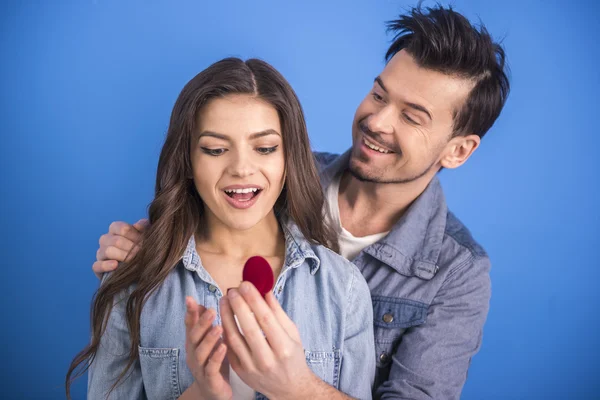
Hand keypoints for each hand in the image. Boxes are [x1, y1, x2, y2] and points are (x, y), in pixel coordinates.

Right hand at [92, 218, 147, 277]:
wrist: (139, 268)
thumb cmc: (141, 248)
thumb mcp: (145, 235)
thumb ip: (144, 226)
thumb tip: (138, 225)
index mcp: (115, 229)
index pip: (122, 228)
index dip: (134, 235)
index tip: (143, 242)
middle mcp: (105, 239)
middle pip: (116, 240)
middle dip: (131, 247)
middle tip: (141, 253)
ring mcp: (100, 253)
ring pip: (107, 251)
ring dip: (123, 256)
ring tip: (133, 259)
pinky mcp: (97, 268)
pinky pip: (97, 265)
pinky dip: (106, 265)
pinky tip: (115, 265)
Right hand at [185, 297, 231, 399]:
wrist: (213, 393)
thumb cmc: (214, 363)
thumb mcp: (210, 342)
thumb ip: (206, 325)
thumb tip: (203, 303)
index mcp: (194, 343)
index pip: (189, 325)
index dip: (189, 312)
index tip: (189, 298)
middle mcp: (193, 354)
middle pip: (194, 337)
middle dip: (201, 323)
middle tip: (212, 310)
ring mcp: (200, 367)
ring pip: (201, 352)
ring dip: (209, 339)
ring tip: (219, 327)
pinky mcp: (209, 380)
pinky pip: (211, 368)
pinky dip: (216, 357)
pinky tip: (224, 347)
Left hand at [220, 282, 315, 399]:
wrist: (289, 387)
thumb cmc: (292, 356)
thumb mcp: (292, 333)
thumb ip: (277, 312)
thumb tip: (265, 290)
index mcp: (283, 347)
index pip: (266, 319)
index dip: (254, 300)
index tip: (245, 284)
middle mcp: (267, 359)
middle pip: (248, 328)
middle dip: (238, 305)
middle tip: (232, 290)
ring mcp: (252, 367)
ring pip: (234, 338)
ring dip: (226, 316)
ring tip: (224, 300)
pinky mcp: (241, 372)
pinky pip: (229, 348)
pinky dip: (225, 332)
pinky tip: (223, 318)